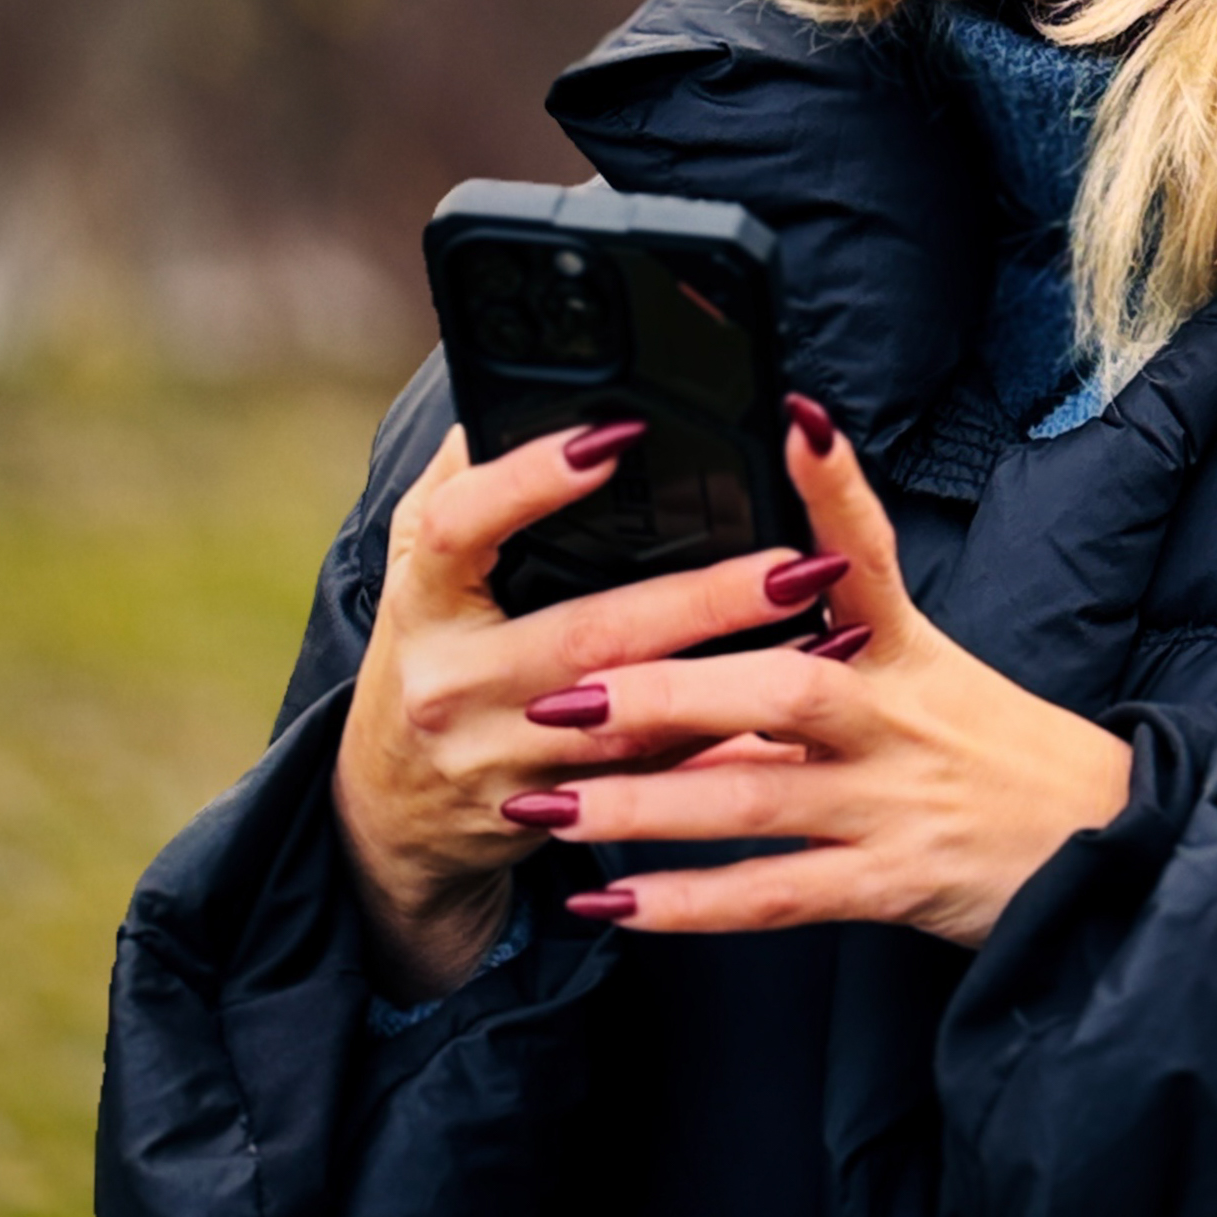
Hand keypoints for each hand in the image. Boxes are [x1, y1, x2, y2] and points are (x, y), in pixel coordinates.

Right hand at [332, 420, 857, 998]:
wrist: (395, 816)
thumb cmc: (425, 662)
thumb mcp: (414, 573)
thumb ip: (455, 487)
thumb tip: (502, 400)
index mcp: (421, 605)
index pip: (461, 530)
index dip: (530, 483)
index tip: (612, 440)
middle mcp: (457, 686)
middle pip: (587, 636)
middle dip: (700, 601)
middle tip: (792, 561)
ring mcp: (506, 760)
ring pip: (638, 720)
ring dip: (739, 675)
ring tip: (822, 624)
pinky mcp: (560, 811)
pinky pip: (658, 773)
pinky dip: (732, 738)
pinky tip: (798, 705)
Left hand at [543, 406, 1134, 949]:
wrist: (1105, 844)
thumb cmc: (994, 750)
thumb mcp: (932, 671)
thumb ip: (834, 644)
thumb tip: (730, 604)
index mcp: (909, 648)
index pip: (873, 550)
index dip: (835, 489)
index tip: (793, 422)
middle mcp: (899, 717)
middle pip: (782, 688)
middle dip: (667, 690)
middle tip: (566, 690)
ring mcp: (894, 802)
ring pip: (757, 799)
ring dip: (645, 805)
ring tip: (548, 804)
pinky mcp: (891, 883)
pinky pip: (778, 895)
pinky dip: (692, 904)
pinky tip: (616, 903)